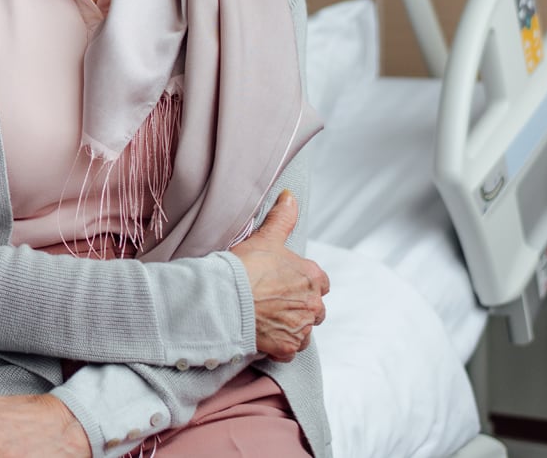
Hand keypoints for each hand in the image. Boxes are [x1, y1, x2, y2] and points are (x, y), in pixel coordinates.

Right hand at [230, 190, 329, 361]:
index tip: (285, 282)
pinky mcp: (288, 347)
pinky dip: (280, 346)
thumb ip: (282, 218)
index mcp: (312, 276)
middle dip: (299, 306)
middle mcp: (313, 304)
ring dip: (291, 326)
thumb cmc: (244, 268)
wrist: (225, 300)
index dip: (303, 282)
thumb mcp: (265, 238)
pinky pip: (291, 350)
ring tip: (267, 319)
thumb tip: (290, 196)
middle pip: (315, 308)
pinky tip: (265, 336)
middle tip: (274, 302)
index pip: (320, 282)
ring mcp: (301, 328)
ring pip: (304, 330)